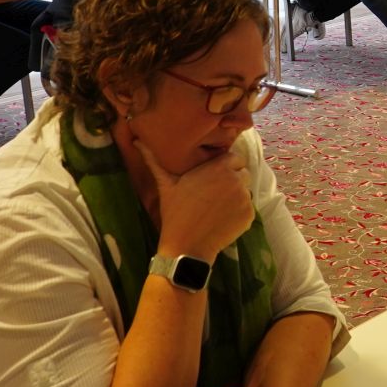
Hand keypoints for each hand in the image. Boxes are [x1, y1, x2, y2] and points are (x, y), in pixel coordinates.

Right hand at [136, 138, 252, 260]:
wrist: (187, 245)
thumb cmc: (175, 213)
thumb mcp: (166, 184)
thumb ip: (155, 160)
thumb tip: (136, 140)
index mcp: (220, 167)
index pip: (235, 158)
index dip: (226, 167)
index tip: (214, 177)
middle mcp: (236, 179)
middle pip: (243, 173)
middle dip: (233, 180)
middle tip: (214, 194)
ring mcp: (245, 198)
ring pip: (246, 190)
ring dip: (236, 196)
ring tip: (217, 207)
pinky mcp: (249, 215)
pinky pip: (248, 208)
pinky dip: (239, 213)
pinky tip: (222, 219)